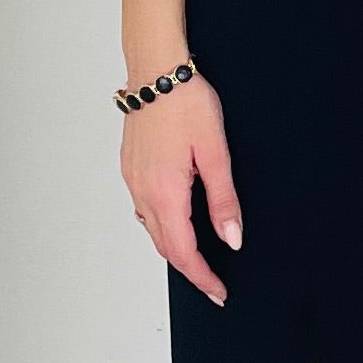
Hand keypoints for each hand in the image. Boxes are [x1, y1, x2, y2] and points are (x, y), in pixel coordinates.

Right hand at [121, 75, 240, 304]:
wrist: (156, 69)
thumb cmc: (186, 102)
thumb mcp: (216, 152)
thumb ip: (224, 200)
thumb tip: (231, 238)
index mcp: (165, 192)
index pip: (183, 251)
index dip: (202, 277)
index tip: (218, 292)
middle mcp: (142, 191)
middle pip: (165, 246)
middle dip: (190, 269)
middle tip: (213, 283)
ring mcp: (132, 180)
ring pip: (151, 229)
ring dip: (174, 248)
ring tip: (198, 258)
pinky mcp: (130, 168)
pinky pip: (143, 209)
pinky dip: (161, 226)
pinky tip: (176, 221)